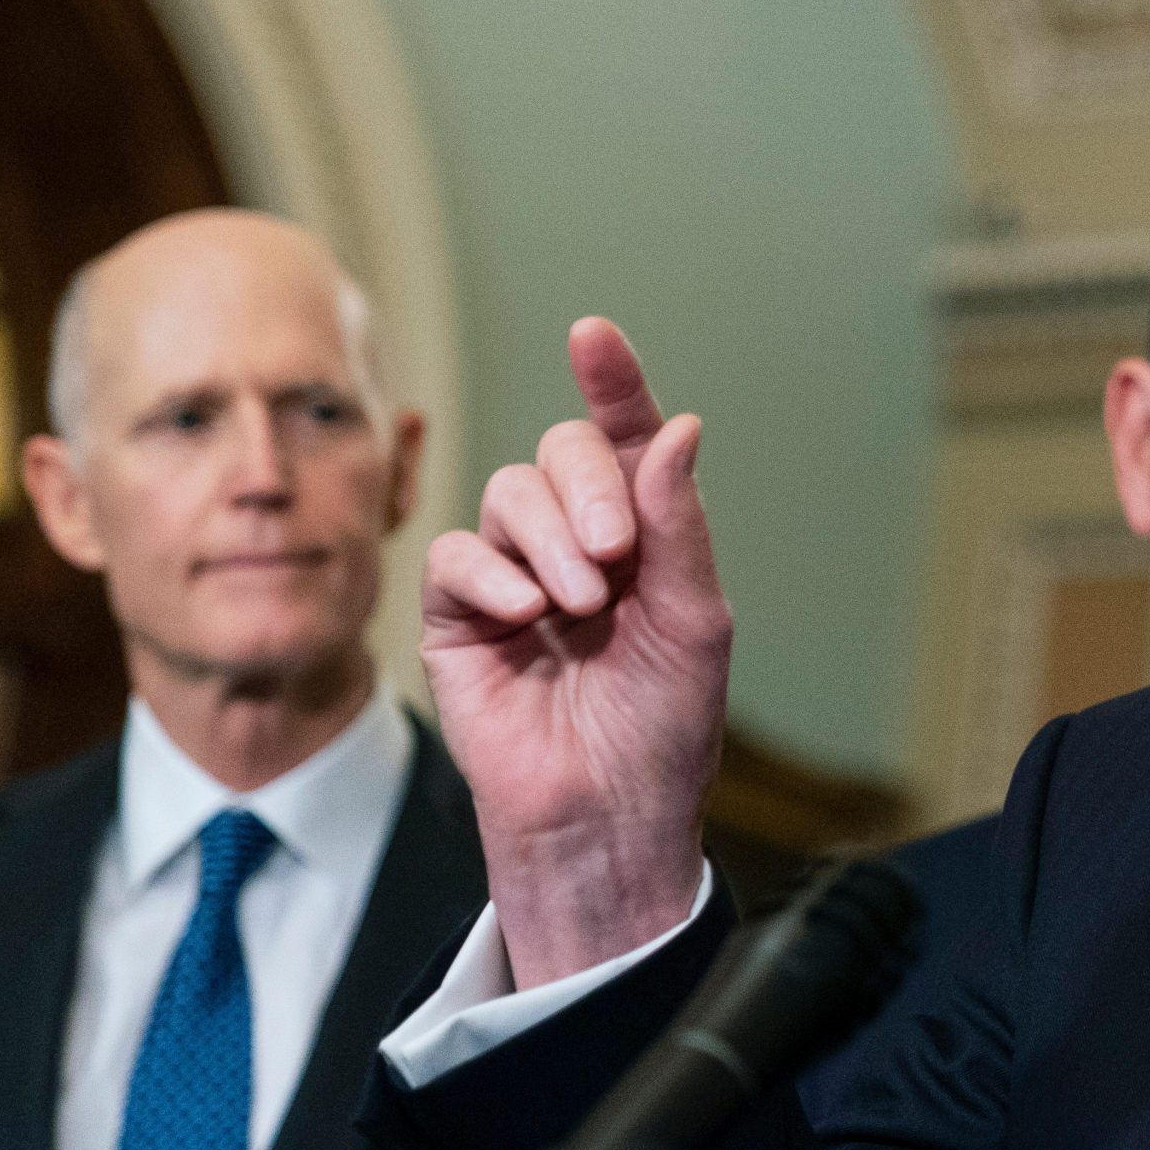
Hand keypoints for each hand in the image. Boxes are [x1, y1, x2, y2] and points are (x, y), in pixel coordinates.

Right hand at [423, 319, 731, 986]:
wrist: (609, 814)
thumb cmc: (663, 727)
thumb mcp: (694, 620)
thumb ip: (677, 524)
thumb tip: (679, 425)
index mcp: (643, 534)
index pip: (625, 437)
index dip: (613, 382)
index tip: (594, 336)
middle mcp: (576, 541)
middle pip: (560, 451)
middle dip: (588, 488)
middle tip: (615, 557)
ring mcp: (514, 575)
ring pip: (507, 493)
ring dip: (547, 539)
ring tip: (579, 608)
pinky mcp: (459, 618)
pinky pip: (455, 558)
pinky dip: (491, 577)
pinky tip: (526, 619)